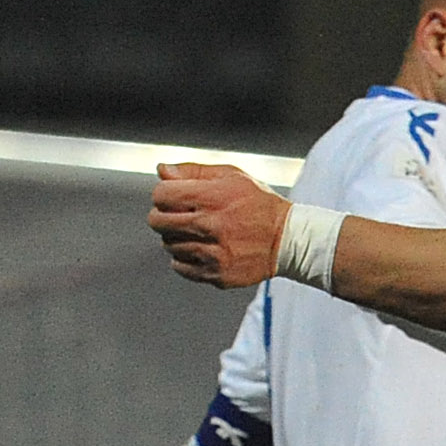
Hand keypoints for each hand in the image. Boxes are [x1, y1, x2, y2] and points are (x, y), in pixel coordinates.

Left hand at [150, 164, 286, 288]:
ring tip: (196, 233)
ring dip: (176, 238)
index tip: (174, 198)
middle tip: (179, 216)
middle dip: (163, 216)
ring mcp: (213, 253)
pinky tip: (201, 249)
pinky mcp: (217, 274)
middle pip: (157, 222)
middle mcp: (209, 226)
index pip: (161, 195)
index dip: (164, 194)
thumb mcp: (231, 176)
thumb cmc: (259, 204)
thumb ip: (193, 171)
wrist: (288, 240)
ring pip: (168, 245)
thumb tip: (161, 171)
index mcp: (211, 198)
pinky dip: (184, 259)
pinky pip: (181, 267)